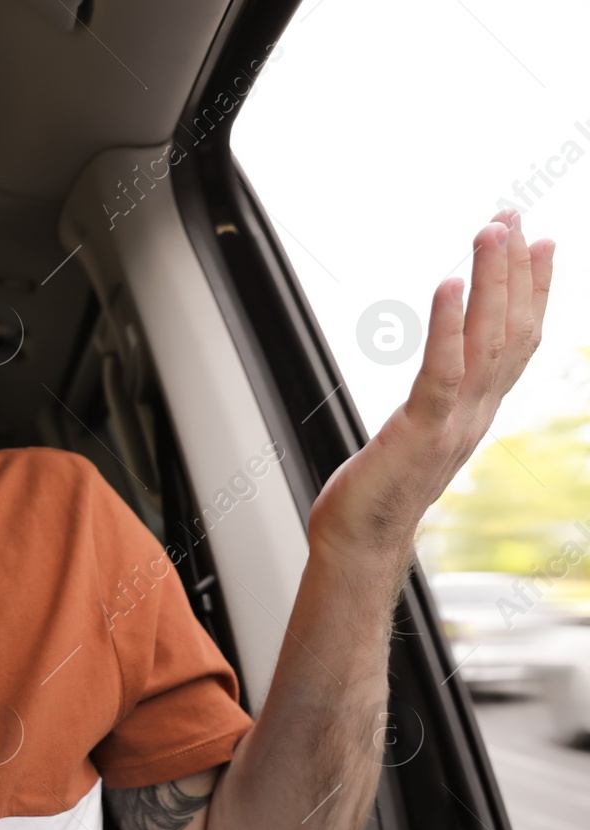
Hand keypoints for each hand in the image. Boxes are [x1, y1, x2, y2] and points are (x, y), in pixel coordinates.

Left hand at [308, 209, 555, 570]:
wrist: (358, 543)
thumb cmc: (376, 491)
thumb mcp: (418, 433)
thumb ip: (436, 399)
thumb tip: (442, 371)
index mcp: (477, 411)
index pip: (519, 341)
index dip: (534, 291)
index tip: (540, 242)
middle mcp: (477, 412)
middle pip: (512, 330)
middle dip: (515, 270)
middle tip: (513, 216)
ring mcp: (454, 422)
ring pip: (487, 342)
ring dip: (492, 282)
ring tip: (492, 231)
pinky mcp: (420, 431)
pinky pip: (442, 372)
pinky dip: (446, 326)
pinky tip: (447, 284)